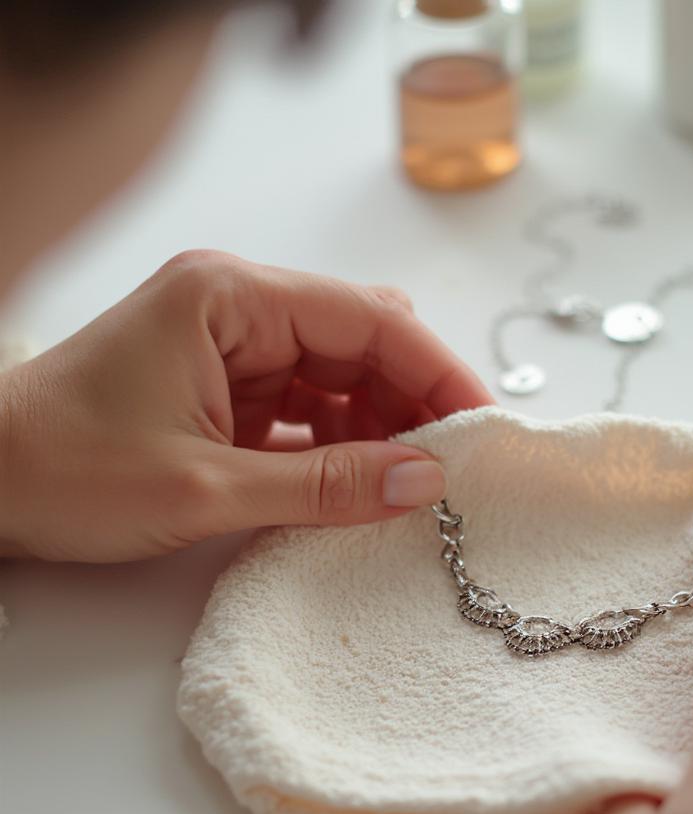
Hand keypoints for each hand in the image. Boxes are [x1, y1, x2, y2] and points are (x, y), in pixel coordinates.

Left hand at [0, 250, 491, 560]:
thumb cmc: (63, 469)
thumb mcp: (207, 487)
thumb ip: (325, 484)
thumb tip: (423, 482)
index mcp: (231, 298)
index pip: (371, 319)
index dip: (437, 370)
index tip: (481, 426)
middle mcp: (238, 309)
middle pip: (363, 343)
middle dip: (414, 400)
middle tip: (455, 465)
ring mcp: (232, 349)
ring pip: (342, 377)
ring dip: (382, 427)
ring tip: (413, 484)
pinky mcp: (227, 391)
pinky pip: (309, 409)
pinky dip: (342, 444)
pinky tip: (364, 482)